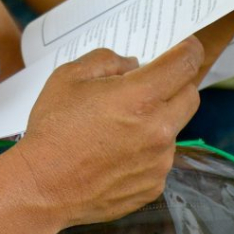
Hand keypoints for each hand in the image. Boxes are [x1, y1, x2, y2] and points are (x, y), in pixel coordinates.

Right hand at [11, 39, 202, 231]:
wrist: (42, 186)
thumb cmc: (53, 129)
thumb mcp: (69, 76)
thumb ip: (106, 60)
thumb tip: (132, 64)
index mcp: (140, 97)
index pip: (185, 64)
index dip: (189, 50)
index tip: (187, 46)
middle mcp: (158, 129)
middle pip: (190, 96)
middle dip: (176, 84)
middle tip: (150, 84)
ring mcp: (159, 161)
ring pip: (174, 128)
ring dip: (158, 119)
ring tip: (119, 126)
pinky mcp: (154, 185)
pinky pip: (160, 158)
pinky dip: (146, 150)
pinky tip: (116, 151)